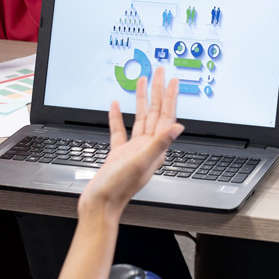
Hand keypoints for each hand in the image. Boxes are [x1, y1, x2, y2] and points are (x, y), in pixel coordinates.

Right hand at [80, 69, 184, 215]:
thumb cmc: (119, 188)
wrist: (100, 204)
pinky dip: (118, 117)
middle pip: (155, 113)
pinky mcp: (118, 154)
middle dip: (157, 92)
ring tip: (141, 82)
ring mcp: (133, 150)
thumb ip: (159, 143)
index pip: (166, 117)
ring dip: (141, 101)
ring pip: (139, 119)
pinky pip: (120, 131)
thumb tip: (178, 127)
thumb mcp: (141, 162)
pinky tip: (115, 106)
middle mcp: (147, 148)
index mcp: (155, 149)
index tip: (172, 81)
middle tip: (159, 73)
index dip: (170, 97)